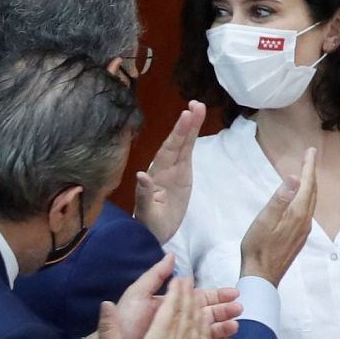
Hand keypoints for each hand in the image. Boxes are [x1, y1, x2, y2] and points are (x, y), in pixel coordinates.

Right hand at [91, 277, 206, 338]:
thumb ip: (108, 329)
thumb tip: (107, 304)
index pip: (171, 310)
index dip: (177, 292)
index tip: (180, 279)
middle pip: (188, 317)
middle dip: (190, 297)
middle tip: (190, 283)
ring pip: (198, 331)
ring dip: (201, 312)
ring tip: (201, 299)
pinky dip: (206, 334)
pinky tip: (206, 328)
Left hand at [97, 255, 239, 338]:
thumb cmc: (123, 322)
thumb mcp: (137, 295)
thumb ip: (155, 276)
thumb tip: (171, 256)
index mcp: (168, 307)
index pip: (196, 299)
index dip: (215, 295)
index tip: (233, 292)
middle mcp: (174, 323)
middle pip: (205, 315)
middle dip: (223, 311)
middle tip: (240, 309)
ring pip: (205, 333)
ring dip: (221, 329)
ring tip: (235, 327)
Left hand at [133, 101, 204, 244]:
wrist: (153, 233)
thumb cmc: (148, 224)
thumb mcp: (146, 213)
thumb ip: (143, 195)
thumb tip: (141, 176)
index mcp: (155, 175)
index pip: (168, 150)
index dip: (177, 134)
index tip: (185, 116)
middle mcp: (164, 168)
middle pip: (177, 143)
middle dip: (186, 125)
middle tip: (195, 105)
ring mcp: (174, 170)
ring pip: (183, 145)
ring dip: (190, 127)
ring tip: (198, 107)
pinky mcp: (183, 175)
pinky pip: (187, 154)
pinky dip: (191, 140)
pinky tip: (194, 125)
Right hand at [240, 147, 317, 285]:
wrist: (262, 277)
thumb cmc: (257, 248)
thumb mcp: (263, 221)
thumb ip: (279, 199)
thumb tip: (293, 178)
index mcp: (297, 214)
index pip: (307, 184)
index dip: (309, 166)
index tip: (311, 151)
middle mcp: (305, 221)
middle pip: (312, 192)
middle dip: (311, 173)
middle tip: (310, 156)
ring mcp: (303, 231)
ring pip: (311, 202)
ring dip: (310, 186)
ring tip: (306, 174)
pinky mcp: (298, 238)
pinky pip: (307, 212)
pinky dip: (306, 198)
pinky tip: (300, 200)